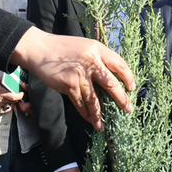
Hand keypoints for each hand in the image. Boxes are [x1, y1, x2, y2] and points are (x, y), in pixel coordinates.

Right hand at [0, 75, 23, 113]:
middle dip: (17, 98)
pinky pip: (3, 110)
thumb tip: (10, 80)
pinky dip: (6, 107)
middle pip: (13, 101)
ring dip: (12, 102)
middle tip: (17, 95)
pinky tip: (7, 104)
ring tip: (11, 98)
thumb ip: (3, 80)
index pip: (14, 96)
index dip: (20, 96)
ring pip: (9, 105)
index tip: (21, 93)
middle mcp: (0, 99)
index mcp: (1, 92)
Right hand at [10, 28, 134, 130]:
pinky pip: (80, 103)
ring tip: (103, 126)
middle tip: (128, 110)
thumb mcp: (85, 46)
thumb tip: (112, 77)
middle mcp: (91, 62)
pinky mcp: (69, 85)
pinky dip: (85, 113)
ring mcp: (80, 74)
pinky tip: (89, 120)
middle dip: (121, 99)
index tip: (131, 88)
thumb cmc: (63, 48)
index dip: (128, 77)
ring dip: (99, 115)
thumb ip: (98, 58)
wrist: (39, 49)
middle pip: (111, 84)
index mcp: (97, 49)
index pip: (119, 64)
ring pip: (94, 100)